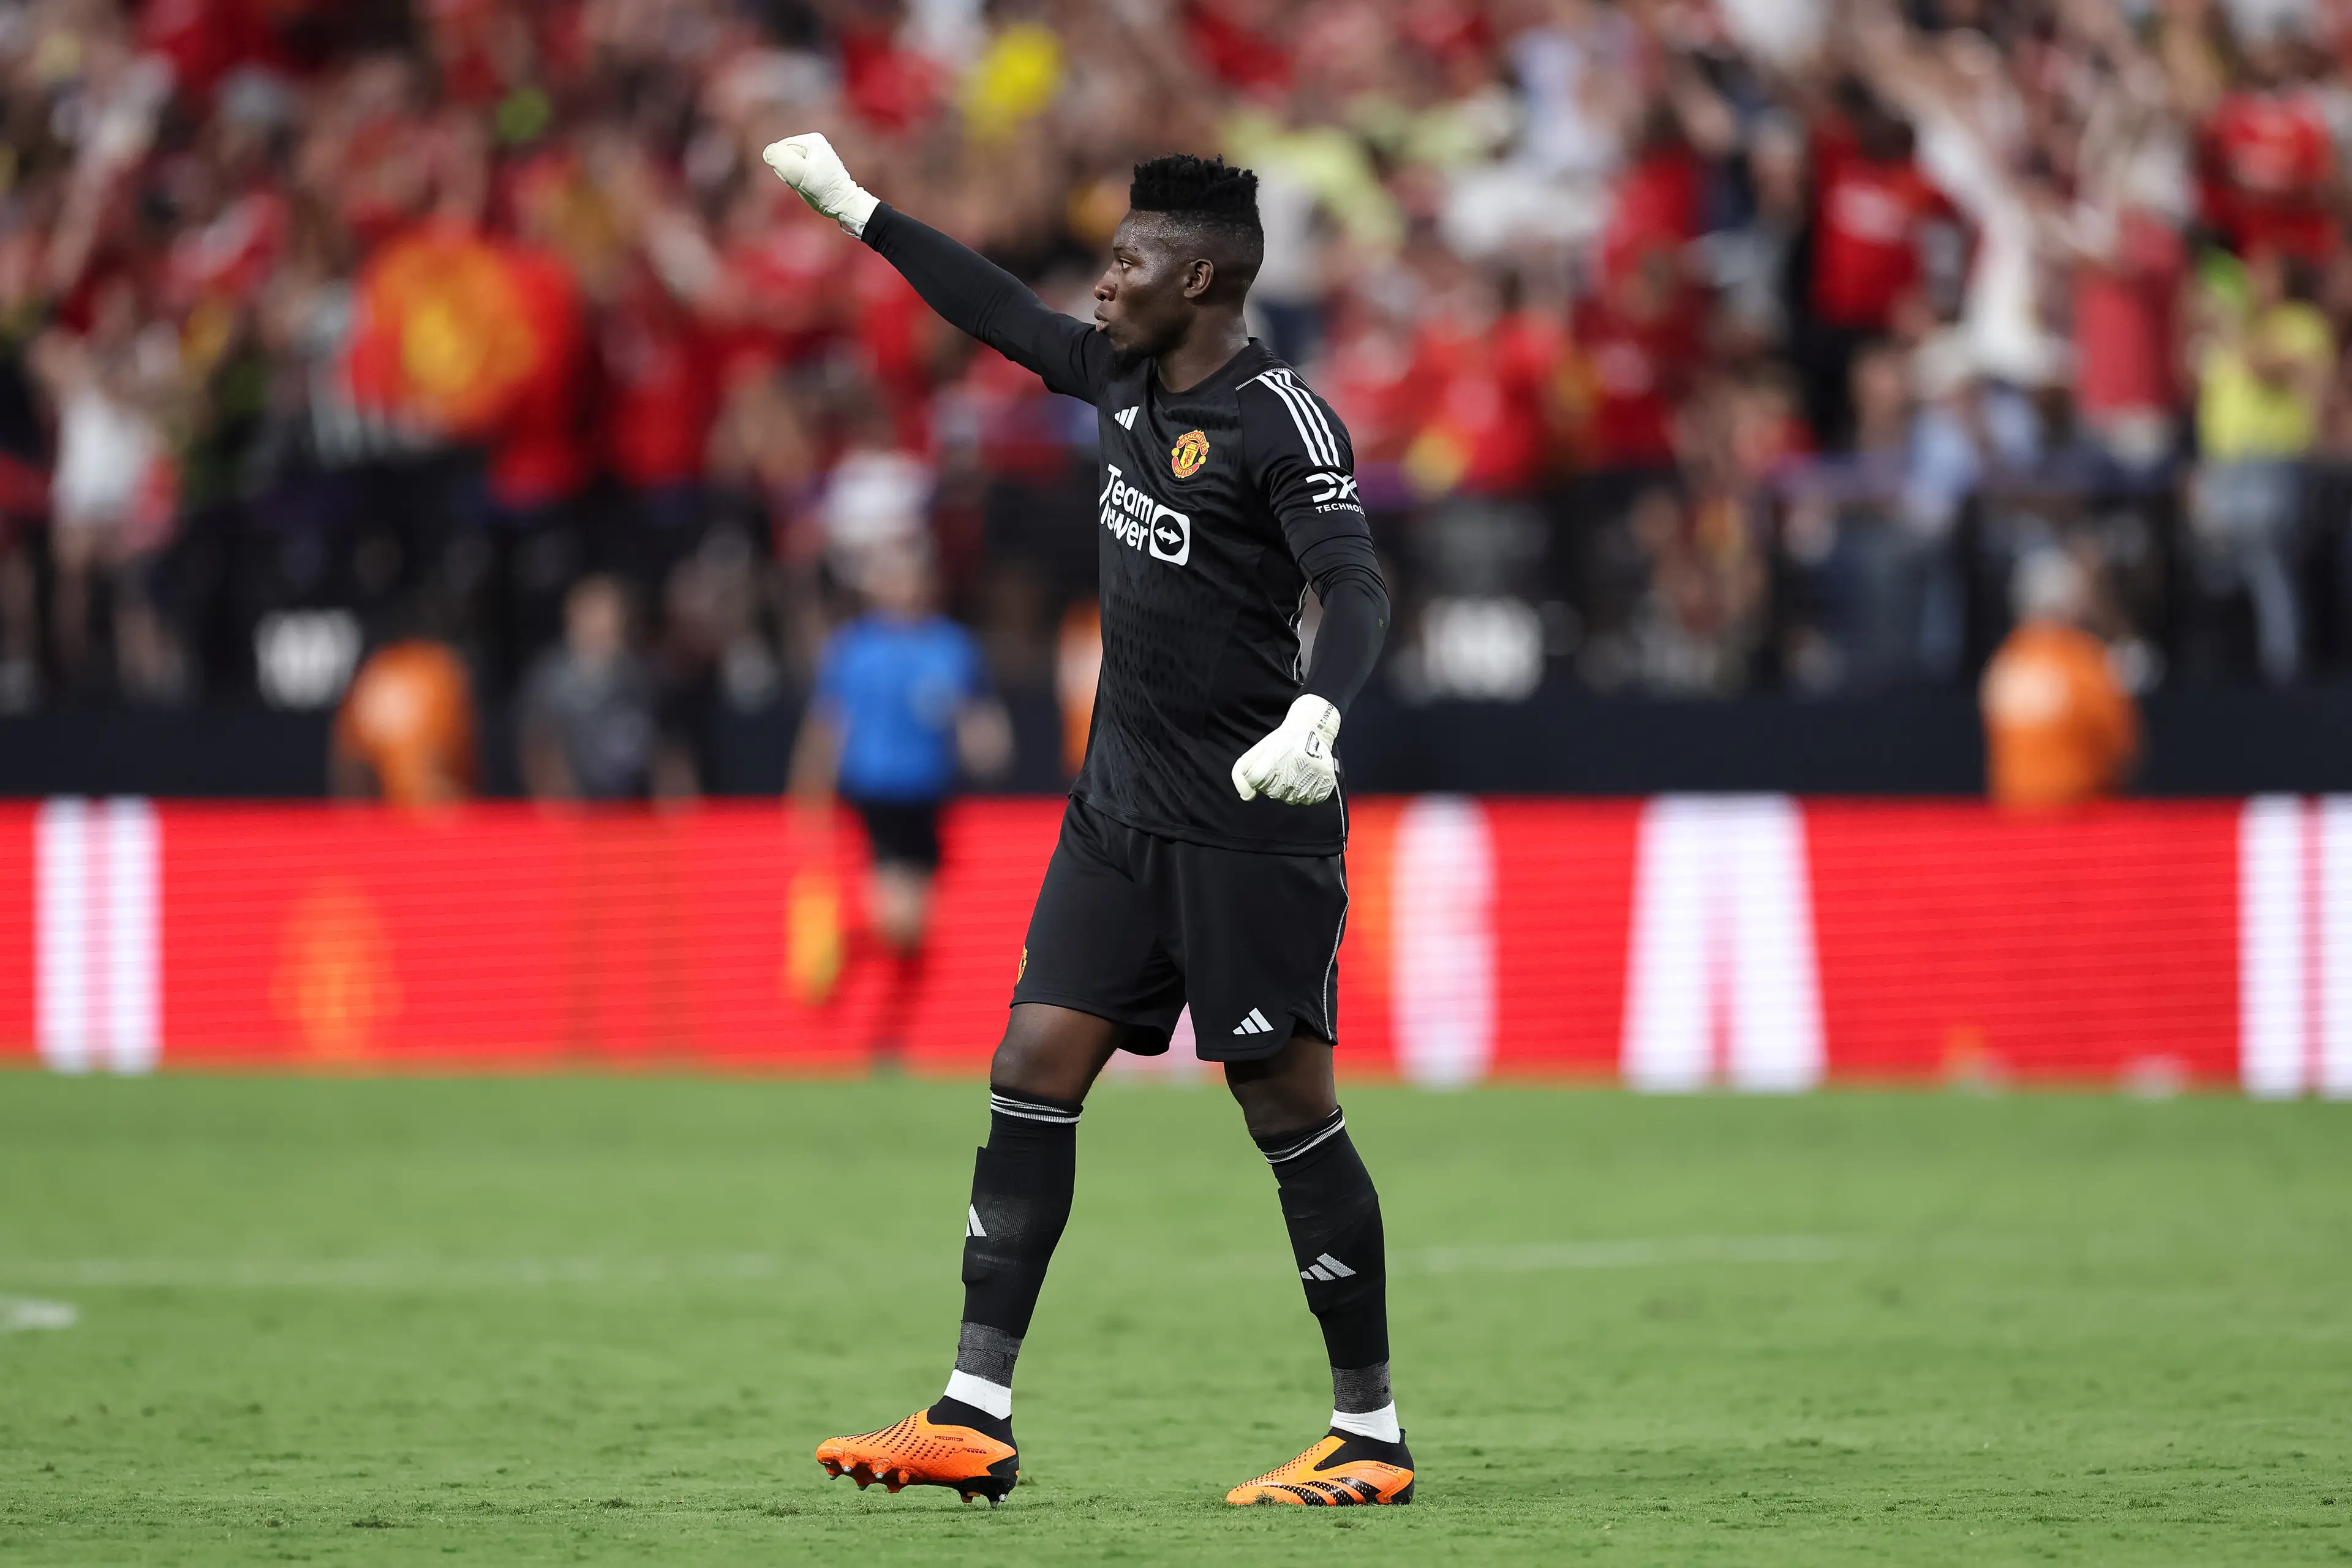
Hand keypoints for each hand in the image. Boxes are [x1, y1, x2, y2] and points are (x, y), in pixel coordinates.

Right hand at [760, 133, 878, 236]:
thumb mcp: (799, 173)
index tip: (800, 177)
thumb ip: (779, 158)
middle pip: (785, 156)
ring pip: (791, 165)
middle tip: (805, 183)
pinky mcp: (818, 165)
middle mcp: (816, 143)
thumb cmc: (824, 191)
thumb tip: (768, 152)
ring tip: (810, 185)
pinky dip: (802, 181)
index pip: (780, 149)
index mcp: (811, 139)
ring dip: (795, 178)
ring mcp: (818, 154)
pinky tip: (813, 186)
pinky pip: (799, 171)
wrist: (845, 205)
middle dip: (790, 172)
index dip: (784, 166)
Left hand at [1231, 695, 1341, 804]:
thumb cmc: (1282, 741)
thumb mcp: (1256, 750)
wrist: (1313, 728)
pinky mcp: (1325, 784)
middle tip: (1284, 767)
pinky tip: (1308, 777)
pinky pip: (1310, 799)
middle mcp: (1291, 773)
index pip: (1255, 781)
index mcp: (1272, 761)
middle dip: (1275, 783)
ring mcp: (1309, 780)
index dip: (1259, 776)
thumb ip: (1241, 774)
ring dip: (1291, 789)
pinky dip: (1307, 792)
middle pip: (1273, 793)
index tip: (1269, 766)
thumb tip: (1246, 797)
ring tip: (1297, 771)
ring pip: (1292, 799)